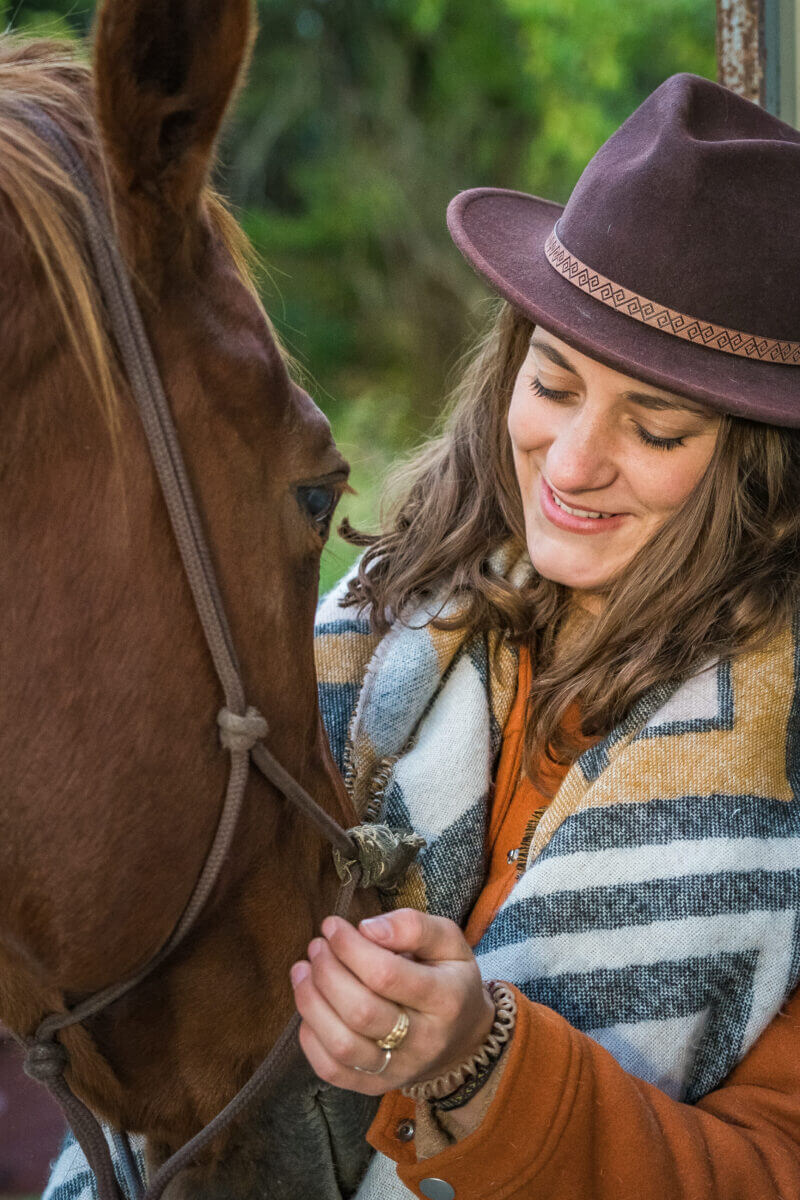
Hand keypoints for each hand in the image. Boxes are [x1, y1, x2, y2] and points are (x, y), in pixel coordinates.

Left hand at [289, 909, 495, 1094]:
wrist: (463, 1038)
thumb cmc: (448, 978)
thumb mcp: (449, 942)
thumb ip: (413, 926)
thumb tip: (367, 929)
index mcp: (445, 999)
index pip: (386, 975)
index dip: (350, 947)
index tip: (332, 926)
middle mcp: (424, 1041)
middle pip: (361, 1011)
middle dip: (327, 973)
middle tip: (317, 946)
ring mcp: (399, 1069)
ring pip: (343, 1045)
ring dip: (311, 1003)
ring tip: (303, 970)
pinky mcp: (376, 1087)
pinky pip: (332, 1071)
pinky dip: (310, 1038)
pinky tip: (311, 1007)